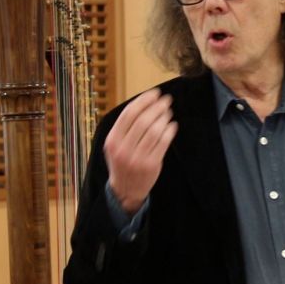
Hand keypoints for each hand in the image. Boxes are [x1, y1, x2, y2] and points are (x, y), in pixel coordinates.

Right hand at [104, 89, 177, 214]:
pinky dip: (169, 131)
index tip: (155, 93)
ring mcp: (137, 158)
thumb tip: (143, 103)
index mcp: (112, 140)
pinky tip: (172, 125)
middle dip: (157, 107)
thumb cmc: (122, 162)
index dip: (144, 101)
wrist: (125, 189)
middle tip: (166, 100)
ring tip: (168, 112)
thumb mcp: (115, 145)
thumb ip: (124, 127)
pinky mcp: (151, 165)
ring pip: (154, 131)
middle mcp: (123, 148)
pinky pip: (163, 143)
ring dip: (164, 118)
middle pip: (143, 120)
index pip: (129, 114)